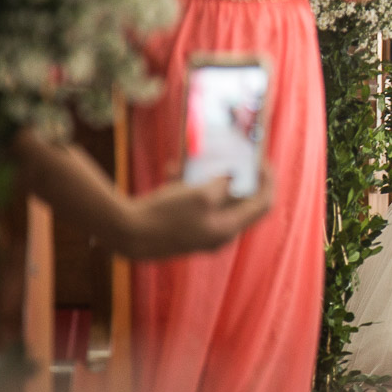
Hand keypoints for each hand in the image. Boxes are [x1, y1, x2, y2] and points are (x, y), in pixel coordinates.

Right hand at [125, 163, 273, 258]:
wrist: (124, 234)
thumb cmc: (165, 215)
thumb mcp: (200, 195)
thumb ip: (222, 185)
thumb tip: (231, 178)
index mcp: (228, 229)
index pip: (262, 206)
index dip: (267, 182)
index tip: (263, 162)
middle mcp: (218, 234)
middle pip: (238, 202)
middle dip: (233, 177)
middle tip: (232, 156)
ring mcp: (200, 233)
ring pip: (212, 199)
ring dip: (205, 178)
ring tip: (192, 161)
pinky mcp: (183, 229)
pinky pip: (192, 204)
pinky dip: (187, 187)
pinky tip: (173, 170)